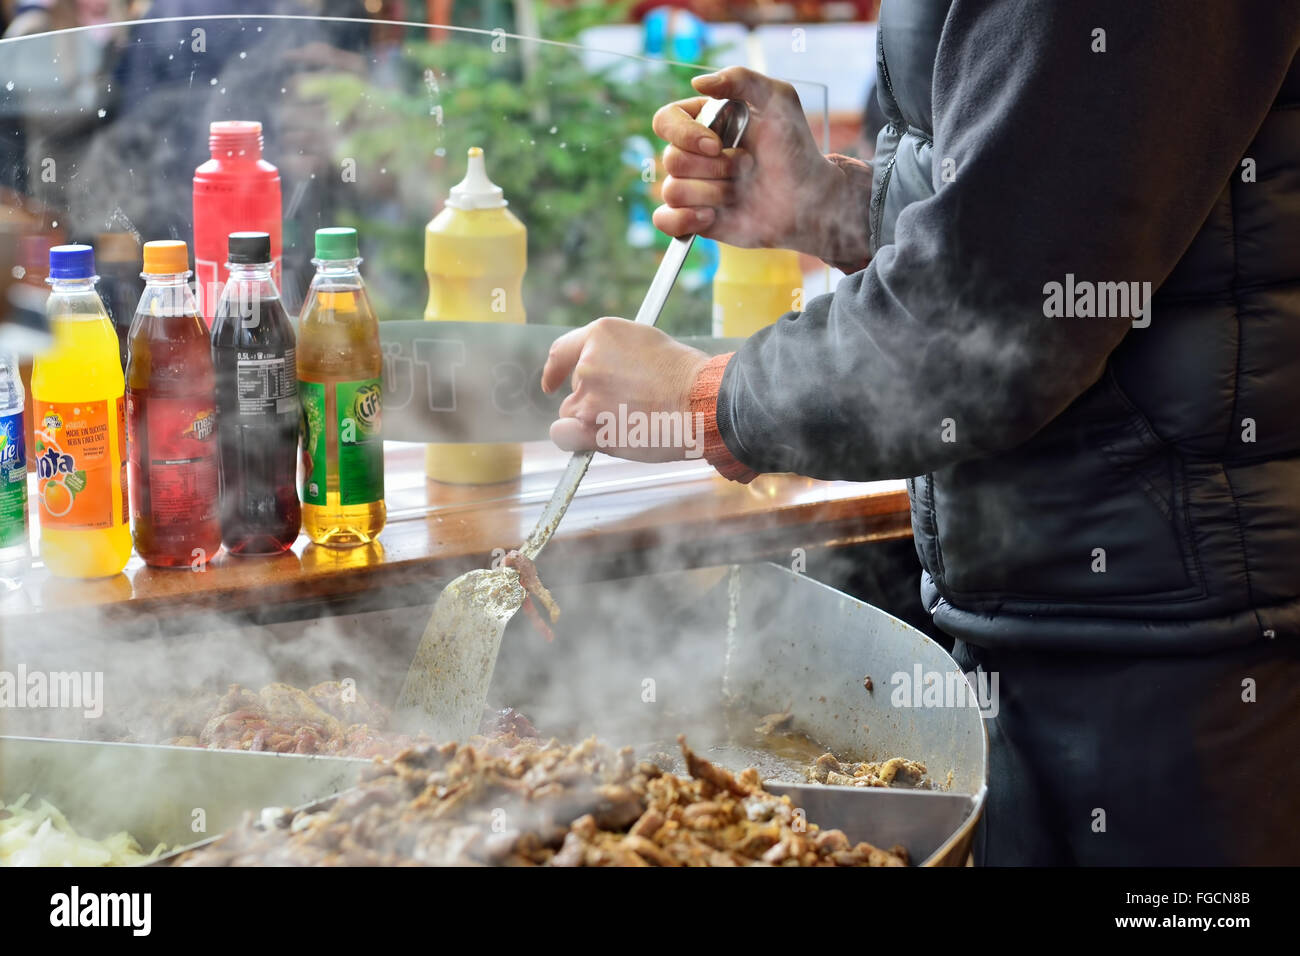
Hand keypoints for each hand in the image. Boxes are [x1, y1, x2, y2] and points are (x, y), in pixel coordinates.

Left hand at [541, 318, 710, 462]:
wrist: (702, 401)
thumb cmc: (686, 376)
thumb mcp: (648, 343)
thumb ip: (617, 355)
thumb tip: (605, 372)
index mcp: (601, 334)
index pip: (562, 351)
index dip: (555, 370)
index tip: (552, 383)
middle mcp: (588, 363)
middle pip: (574, 390)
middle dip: (593, 401)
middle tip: (628, 408)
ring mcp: (588, 396)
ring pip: (574, 415)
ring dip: (593, 421)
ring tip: (631, 422)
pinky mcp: (591, 426)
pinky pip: (565, 436)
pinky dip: (575, 440)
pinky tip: (599, 440)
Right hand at [652, 66, 867, 263]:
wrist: (807, 199)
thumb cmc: (794, 149)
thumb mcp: (778, 99)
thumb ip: (741, 79)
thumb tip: (697, 82)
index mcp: (702, 122)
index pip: (665, 120)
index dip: (684, 135)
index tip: (717, 144)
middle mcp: (692, 154)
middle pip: (671, 160)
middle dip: (715, 167)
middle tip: (747, 167)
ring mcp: (691, 187)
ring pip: (674, 191)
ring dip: (715, 193)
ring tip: (740, 191)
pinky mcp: (693, 219)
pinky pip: (665, 220)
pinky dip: (683, 221)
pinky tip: (711, 216)